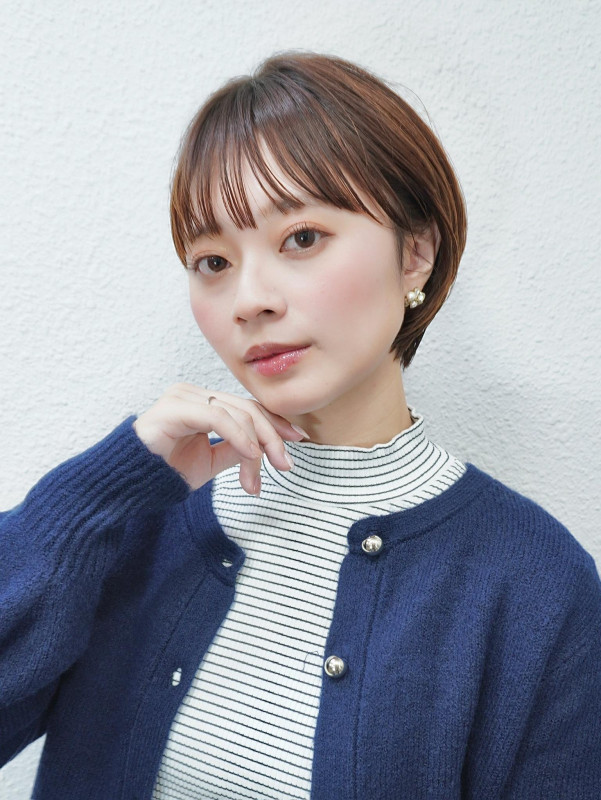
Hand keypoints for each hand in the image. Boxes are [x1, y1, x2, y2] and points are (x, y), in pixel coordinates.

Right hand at [132, 383, 305, 493]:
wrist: (131, 485)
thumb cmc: (166, 472)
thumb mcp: (212, 461)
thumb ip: (237, 449)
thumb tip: (265, 447)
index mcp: (203, 402)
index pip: (248, 407)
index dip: (275, 423)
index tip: (297, 442)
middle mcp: (194, 393)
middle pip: (248, 409)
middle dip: (273, 438)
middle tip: (285, 465)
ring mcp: (183, 396)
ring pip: (237, 414)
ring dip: (254, 448)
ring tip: (256, 478)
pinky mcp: (175, 407)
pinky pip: (217, 416)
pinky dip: (238, 435)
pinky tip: (250, 454)